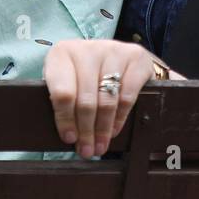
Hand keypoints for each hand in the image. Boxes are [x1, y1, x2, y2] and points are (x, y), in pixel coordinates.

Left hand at [43, 39, 184, 158]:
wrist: (114, 57)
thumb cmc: (83, 76)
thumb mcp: (67, 83)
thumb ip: (63, 103)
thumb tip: (70, 138)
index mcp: (62, 53)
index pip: (62, 91)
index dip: (65, 119)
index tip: (69, 139)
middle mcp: (88, 48)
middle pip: (86, 99)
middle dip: (86, 130)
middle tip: (87, 150)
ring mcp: (113, 50)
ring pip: (107, 99)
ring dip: (103, 128)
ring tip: (100, 146)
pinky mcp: (136, 56)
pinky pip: (127, 95)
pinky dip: (120, 117)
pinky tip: (114, 130)